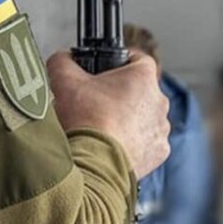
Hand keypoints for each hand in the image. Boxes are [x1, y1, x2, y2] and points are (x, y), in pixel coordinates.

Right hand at [47, 51, 169, 179]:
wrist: (95, 164)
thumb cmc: (86, 121)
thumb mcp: (65, 81)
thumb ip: (63, 62)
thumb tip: (62, 60)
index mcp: (143, 77)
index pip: (136, 59)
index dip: (119, 62)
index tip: (106, 70)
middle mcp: (159, 101)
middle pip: (140, 91)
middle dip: (120, 95)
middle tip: (97, 103)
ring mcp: (160, 128)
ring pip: (144, 118)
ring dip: (127, 121)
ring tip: (103, 128)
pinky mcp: (158, 152)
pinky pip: (146, 143)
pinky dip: (132, 144)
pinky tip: (113, 146)